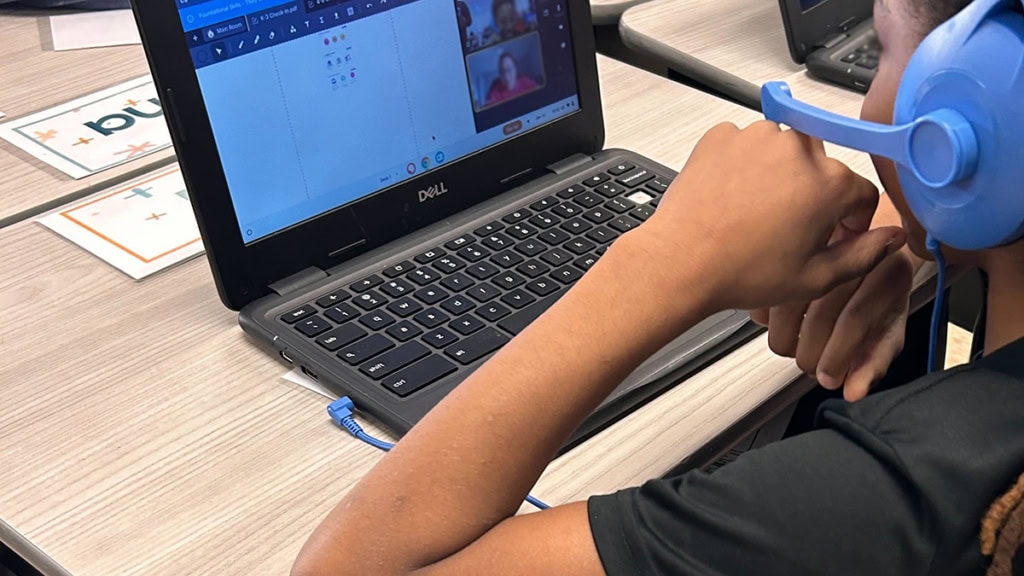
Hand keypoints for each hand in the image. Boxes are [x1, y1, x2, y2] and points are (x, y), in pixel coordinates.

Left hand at [632, 121, 906, 314]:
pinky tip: (732, 199)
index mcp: (829, 181)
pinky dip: (742, 167)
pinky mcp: (722, 136)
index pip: (860, 193)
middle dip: (811, 197)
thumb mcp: (815, 278)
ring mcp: (757, 137)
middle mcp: (797, 148)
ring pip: (782, 155)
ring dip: (777, 177)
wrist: (680, 261)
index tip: (832, 236)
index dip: (849, 221)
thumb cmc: (742, 271)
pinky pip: (744, 148)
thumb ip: (864, 254)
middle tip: (785, 230)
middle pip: (820, 170)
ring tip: (754, 215)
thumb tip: (894, 238)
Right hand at [751, 243, 914, 400]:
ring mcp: (824, 246)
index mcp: (889, 275)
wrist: (879, 235)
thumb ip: (874, 359)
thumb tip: (854, 392)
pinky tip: (776, 322)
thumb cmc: (883, 287)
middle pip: (822, 309)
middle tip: (808, 366)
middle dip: (810, 349)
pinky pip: (772, 282)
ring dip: (785, 333)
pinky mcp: (795, 245)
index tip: (827, 379)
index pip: (856, 320)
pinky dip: (768, 309)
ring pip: (791, 296)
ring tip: (791, 348)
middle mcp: (857, 255)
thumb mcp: (889, 325)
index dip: (838, 355)